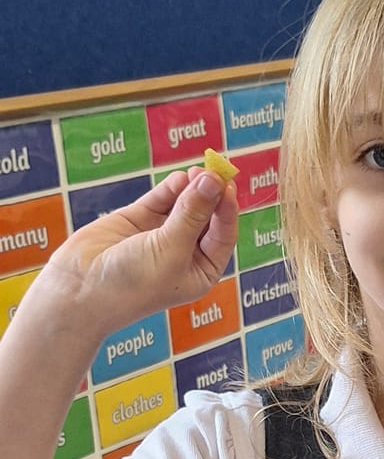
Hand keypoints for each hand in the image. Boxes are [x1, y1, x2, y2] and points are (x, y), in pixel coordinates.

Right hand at [44, 168, 239, 333]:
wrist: (80, 289)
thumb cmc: (132, 282)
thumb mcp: (170, 248)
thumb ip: (192, 213)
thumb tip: (213, 180)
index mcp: (201, 271)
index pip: (223, 235)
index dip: (227, 210)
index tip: (228, 185)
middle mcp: (185, 252)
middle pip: (207, 216)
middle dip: (211, 194)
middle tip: (213, 170)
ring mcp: (162, 233)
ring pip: (185, 203)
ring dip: (192, 188)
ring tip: (195, 172)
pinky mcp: (139, 219)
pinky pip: (162, 199)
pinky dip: (171, 188)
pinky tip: (178, 179)